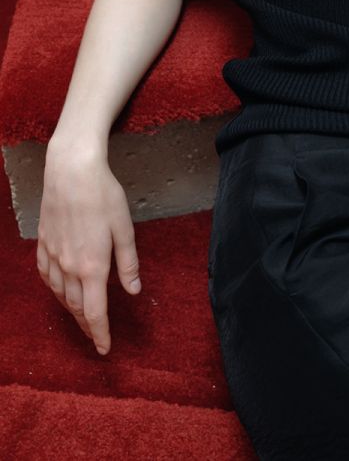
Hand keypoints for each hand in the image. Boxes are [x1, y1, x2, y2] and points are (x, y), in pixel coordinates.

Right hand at [37, 143, 141, 354]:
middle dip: (87, 325)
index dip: (100, 333)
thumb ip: (128, 262)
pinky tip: (60, 289)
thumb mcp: (124, 228)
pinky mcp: (43, 244)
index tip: (104, 349)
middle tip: (95, 335)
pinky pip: (46, 277)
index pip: (95, 312)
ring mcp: (53, 256)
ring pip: (60, 295)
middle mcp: (69, 267)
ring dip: (72, 309)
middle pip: (76, 307)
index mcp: (93, 267)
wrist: (71, 172)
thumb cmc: (103, 196)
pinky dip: (55, 290)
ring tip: (82, 316)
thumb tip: (133, 290)